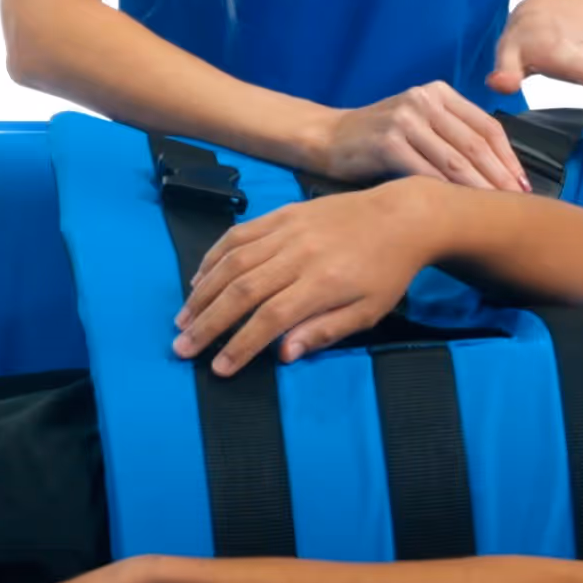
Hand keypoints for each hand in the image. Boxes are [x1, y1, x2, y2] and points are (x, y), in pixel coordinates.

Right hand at [172, 179, 445, 374]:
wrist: (400, 217)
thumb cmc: (386, 273)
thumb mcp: (368, 312)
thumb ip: (325, 331)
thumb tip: (284, 354)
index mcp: (322, 283)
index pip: (270, 319)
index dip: (240, 345)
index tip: (219, 368)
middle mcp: (299, 255)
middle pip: (241, 291)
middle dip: (208, 323)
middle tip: (182, 348)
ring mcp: (287, 230)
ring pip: (232, 262)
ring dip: (202, 292)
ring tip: (184, 319)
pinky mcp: (281, 214)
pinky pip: (238, 235)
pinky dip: (213, 257)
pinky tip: (199, 279)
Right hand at [315, 83, 530, 191]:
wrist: (328, 138)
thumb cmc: (378, 139)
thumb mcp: (420, 124)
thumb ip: (452, 135)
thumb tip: (498, 170)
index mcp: (438, 93)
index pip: (487, 126)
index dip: (509, 158)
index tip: (523, 184)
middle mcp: (424, 100)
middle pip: (475, 144)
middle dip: (501, 176)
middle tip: (518, 203)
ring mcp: (405, 119)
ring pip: (455, 160)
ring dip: (480, 188)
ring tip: (496, 209)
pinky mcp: (387, 142)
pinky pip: (427, 172)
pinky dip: (448, 192)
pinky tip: (460, 209)